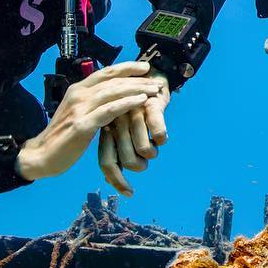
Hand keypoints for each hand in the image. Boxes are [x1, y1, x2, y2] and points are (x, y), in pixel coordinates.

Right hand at [15, 62, 163, 183]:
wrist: (41, 155)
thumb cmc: (62, 136)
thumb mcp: (77, 112)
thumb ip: (92, 102)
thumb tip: (113, 96)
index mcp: (77, 90)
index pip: (105, 72)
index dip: (126, 67)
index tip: (145, 67)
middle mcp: (78, 95)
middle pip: (113, 80)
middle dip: (137, 79)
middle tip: (156, 81)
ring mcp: (80, 109)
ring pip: (113, 92)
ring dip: (137, 89)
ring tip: (154, 90)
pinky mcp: (83, 125)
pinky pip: (109, 110)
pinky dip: (127, 103)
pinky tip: (141, 101)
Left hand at [98, 71, 170, 196]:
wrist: (151, 73)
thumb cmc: (134, 107)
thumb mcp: (120, 127)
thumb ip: (114, 150)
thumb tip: (108, 181)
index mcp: (105, 129)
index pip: (106, 161)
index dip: (117, 180)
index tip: (129, 194)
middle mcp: (117, 123)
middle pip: (125, 159)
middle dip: (139, 166)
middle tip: (145, 163)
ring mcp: (132, 114)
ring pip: (143, 148)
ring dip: (151, 153)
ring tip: (154, 147)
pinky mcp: (150, 106)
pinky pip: (158, 132)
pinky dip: (161, 138)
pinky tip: (162, 138)